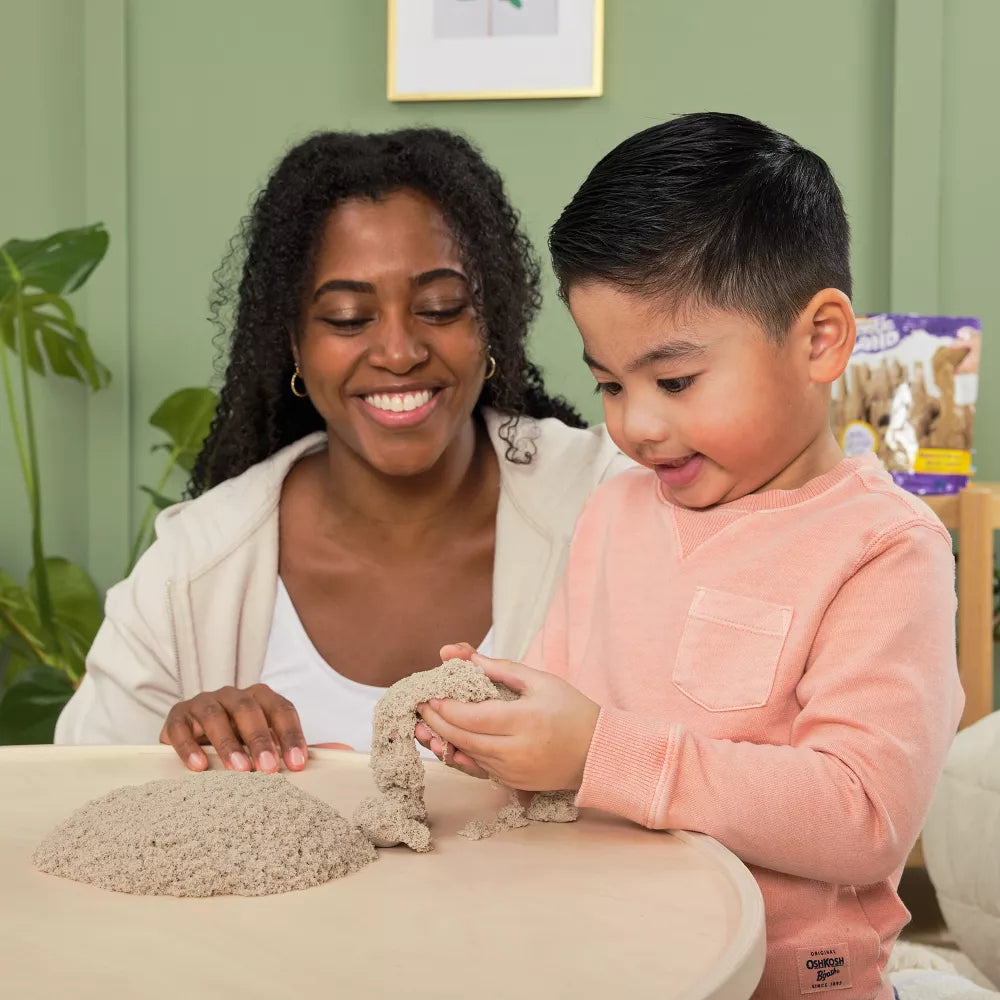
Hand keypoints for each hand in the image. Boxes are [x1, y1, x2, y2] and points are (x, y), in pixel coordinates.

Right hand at [159, 684, 307, 773]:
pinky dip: (189, 746)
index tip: (298, 764)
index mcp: (260, 698)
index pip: (281, 710)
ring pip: (215, 715)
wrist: (193, 740)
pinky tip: (199, 767)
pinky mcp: (177, 717)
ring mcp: (203, 703)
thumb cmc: (239, 742)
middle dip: (261, 739)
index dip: (291, 735)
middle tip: (269, 769)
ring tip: (239, 770)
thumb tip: (343, 752)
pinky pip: (180, 728)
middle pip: (249, 709)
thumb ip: (299, 748)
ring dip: (228, 743)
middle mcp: (233, 695)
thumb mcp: (268, 744)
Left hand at [418, 651, 599, 790]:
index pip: (471, 717)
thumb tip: (462, 656)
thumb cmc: (571, 710)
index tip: (429, 694)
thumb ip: (498, 668)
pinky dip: (459, 754)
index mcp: (524, 720)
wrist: (597, 752)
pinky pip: (478, 768)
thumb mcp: (539, 680)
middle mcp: (516, 750)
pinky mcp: (512, 782)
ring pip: (467, 755)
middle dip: (436, 722)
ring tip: (424, 723)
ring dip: (443, 739)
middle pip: (463, 738)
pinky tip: (445, 742)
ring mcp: (513, 771)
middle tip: (420, 707)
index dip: (445, 707)